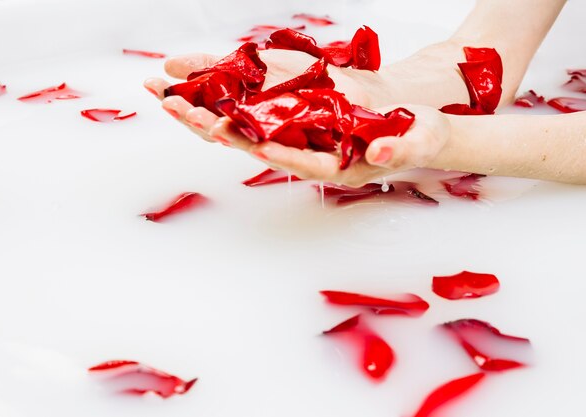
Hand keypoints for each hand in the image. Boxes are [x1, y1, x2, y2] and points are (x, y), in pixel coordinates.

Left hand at [144, 42, 464, 185]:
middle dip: (210, 122)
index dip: (266, 146)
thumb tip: (380, 152)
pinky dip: (228, 96)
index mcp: (334, 164)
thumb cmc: (421, 137)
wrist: (417, 129)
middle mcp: (309, 153)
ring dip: (205, 108)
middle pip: (253, 140)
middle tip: (168, 102)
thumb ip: (400, 148)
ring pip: (246, 126)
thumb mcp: (419, 140)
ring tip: (164, 90)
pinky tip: (200, 84)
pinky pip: (256, 110)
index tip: (235, 135)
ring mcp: (299, 136)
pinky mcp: (296, 119)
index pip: (294, 157)